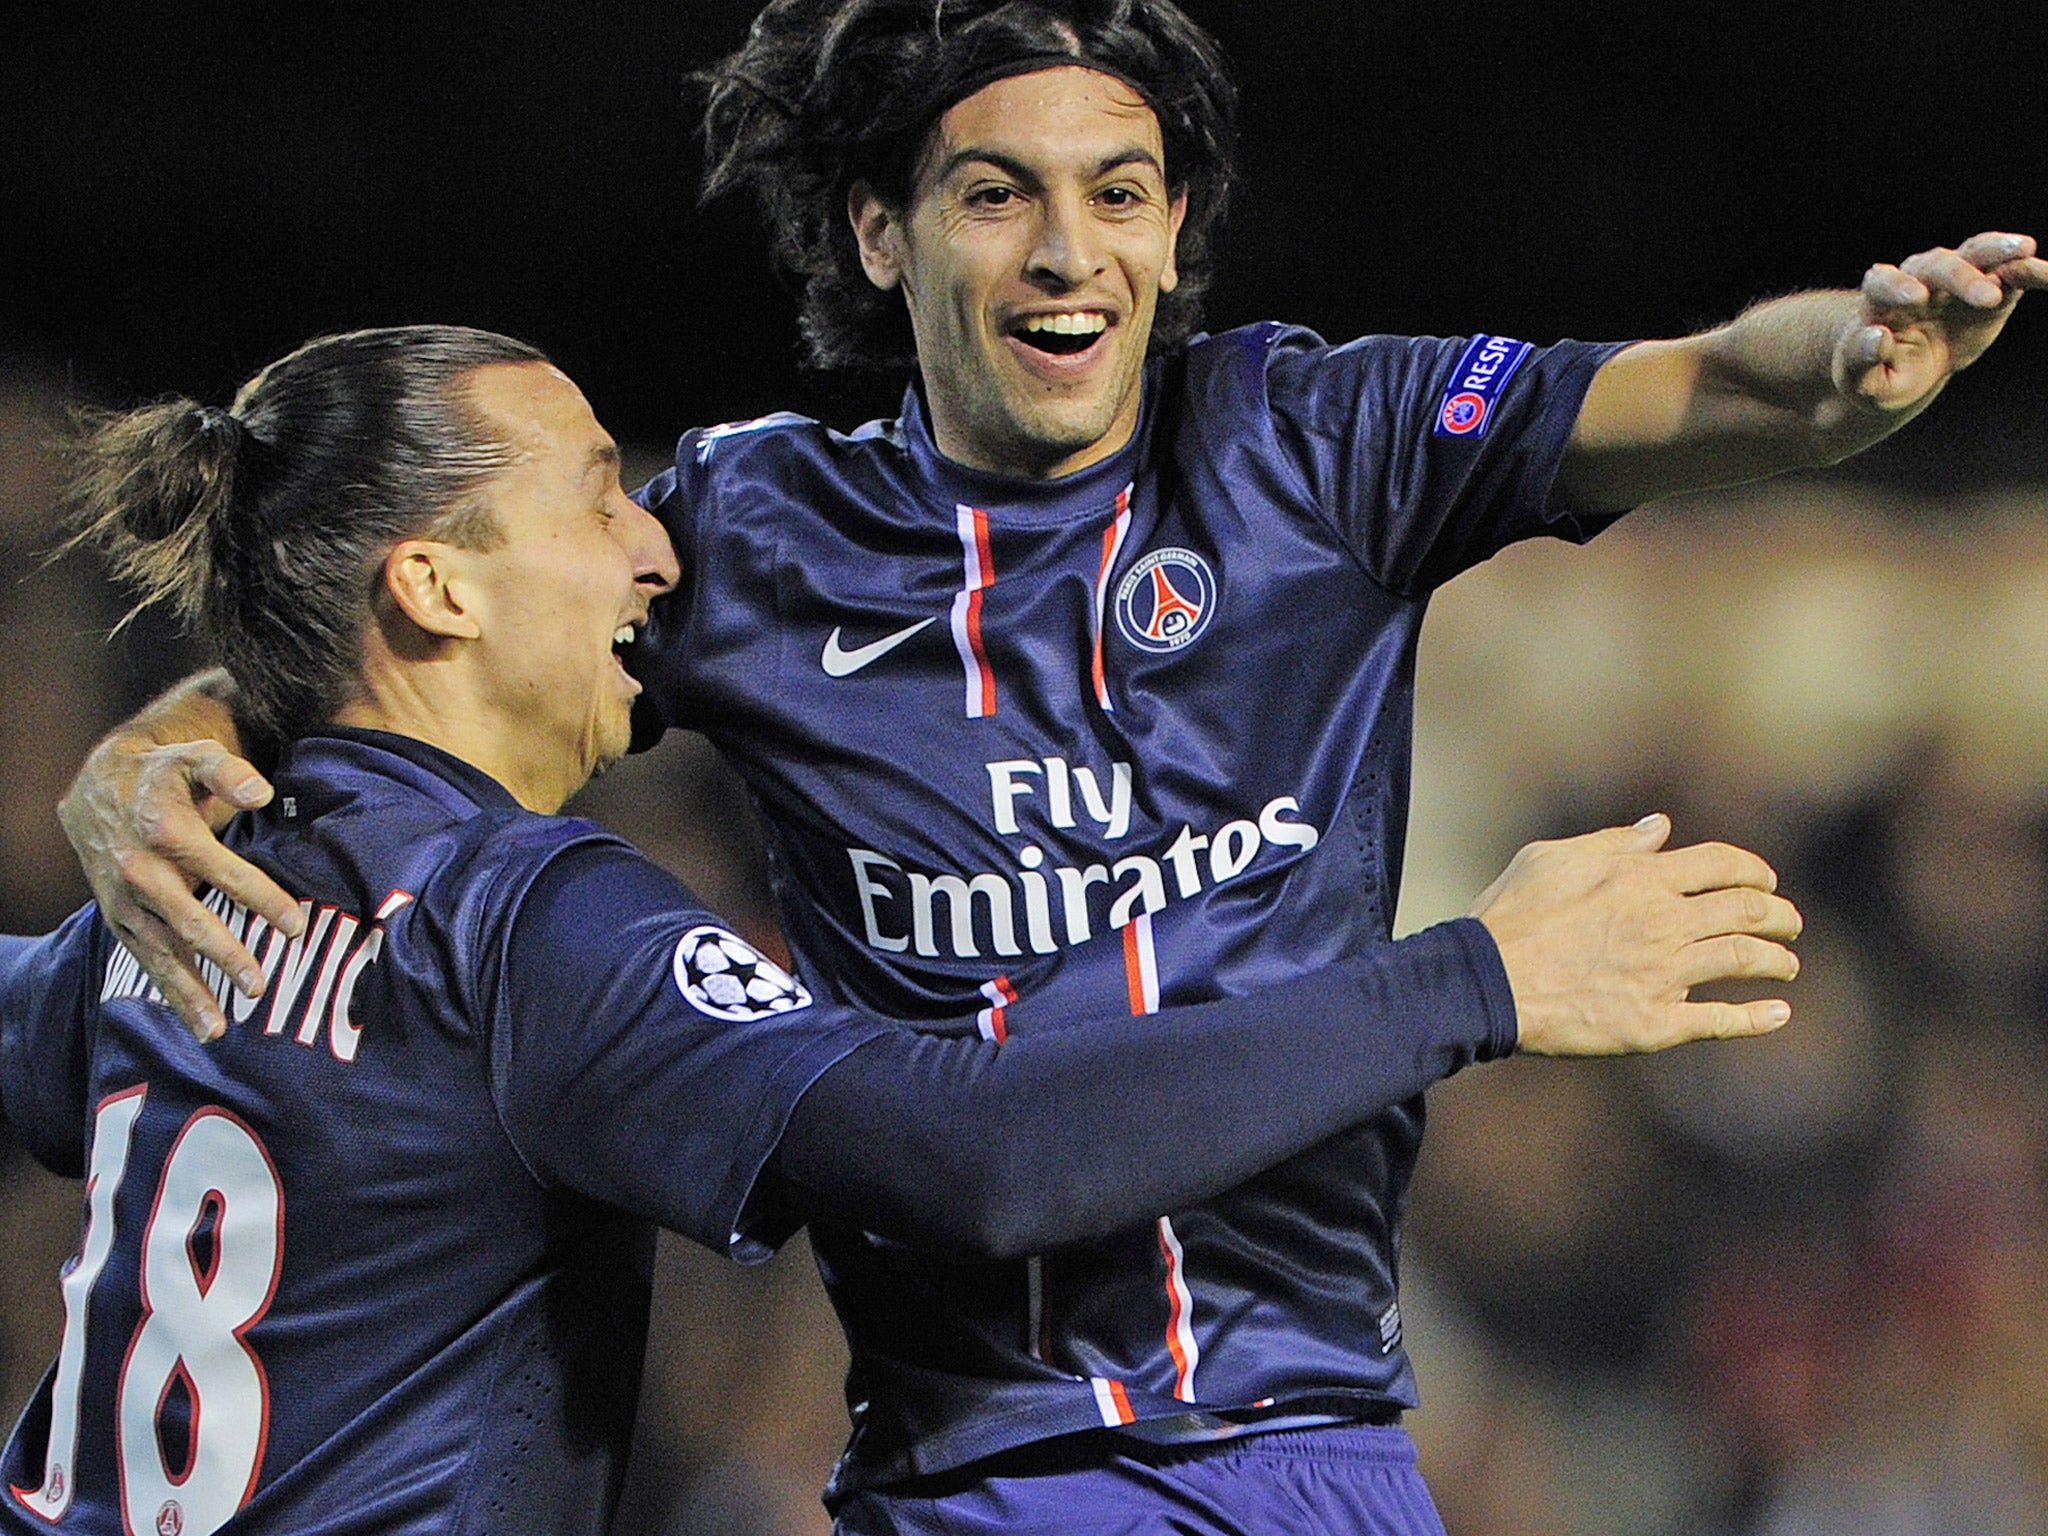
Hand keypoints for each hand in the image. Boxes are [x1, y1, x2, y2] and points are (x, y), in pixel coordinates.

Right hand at [58, 736, 304, 1042]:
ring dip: (190, 991)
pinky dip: (170, 993)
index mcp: (168, 833)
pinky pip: (146, 961)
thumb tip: (262, 793)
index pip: (223, 872)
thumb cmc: (161, 774)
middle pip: (189, 920)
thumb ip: (229, 771)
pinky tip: (198, 1022)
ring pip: (162, 952)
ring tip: (218, 1027)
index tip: (294, 925)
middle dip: (223, 955)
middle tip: (257, 985)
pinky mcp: (119, 920)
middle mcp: (142, 872)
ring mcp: (127, 901)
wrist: (96, 788)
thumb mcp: (193, 756)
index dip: (261, 899)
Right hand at [1471, 813, 1799, 1054]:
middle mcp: (1662, 923)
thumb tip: (1661, 828)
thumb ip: (1613, 843)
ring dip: (1777, 960)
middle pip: (1747, 911)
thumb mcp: (1551, 858)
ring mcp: (1663, 976)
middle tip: (1789, 923)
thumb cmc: (1510, 915)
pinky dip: (1757, 1018)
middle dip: (1779, 915)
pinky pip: (1720, 1020)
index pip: (1722, 865)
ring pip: (1744, 960)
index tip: (1764, 882)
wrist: (1486, 982)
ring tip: (1787, 964)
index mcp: (1640, 879)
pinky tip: (1779, 1015)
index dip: (1753, 871)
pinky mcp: (1655, 1024)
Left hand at [1835, 231, 2047, 412]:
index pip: (1883, 283)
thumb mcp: (1861, 380)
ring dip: (1998, 250)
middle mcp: (1918, 280)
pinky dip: (2033, 270)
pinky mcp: (1992, 286)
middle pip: (1937, 266)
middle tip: (1987, 297)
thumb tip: (1878, 336)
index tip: (1916, 299)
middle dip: (1961, 278)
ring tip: (2025, 250)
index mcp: (1880, 302)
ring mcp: (1956, 279)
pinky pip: (2014, 272)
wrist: (1905, 368)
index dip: (1897, 286)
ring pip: (1975, 253)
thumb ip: (1861, 360)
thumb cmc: (1875, 373)